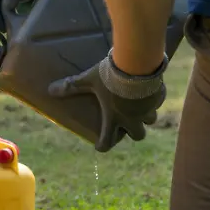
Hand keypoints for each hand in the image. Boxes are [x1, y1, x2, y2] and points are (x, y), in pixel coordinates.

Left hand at [48, 50, 167, 151]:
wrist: (136, 64)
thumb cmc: (109, 76)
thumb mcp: (88, 80)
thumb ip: (71, 86)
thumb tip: (50, 90)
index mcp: (114, 118)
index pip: (108, 141)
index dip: (103, 145)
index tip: (100, 146)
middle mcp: (132, 118)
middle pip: (138, 136)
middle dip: (132, 132)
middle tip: (125, 124)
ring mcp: (147, 109)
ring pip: (150, 119)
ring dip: (145, 116)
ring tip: (138, 106)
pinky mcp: (158, 97)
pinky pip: (157, 102)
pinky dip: (152, 99)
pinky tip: (148, 90)